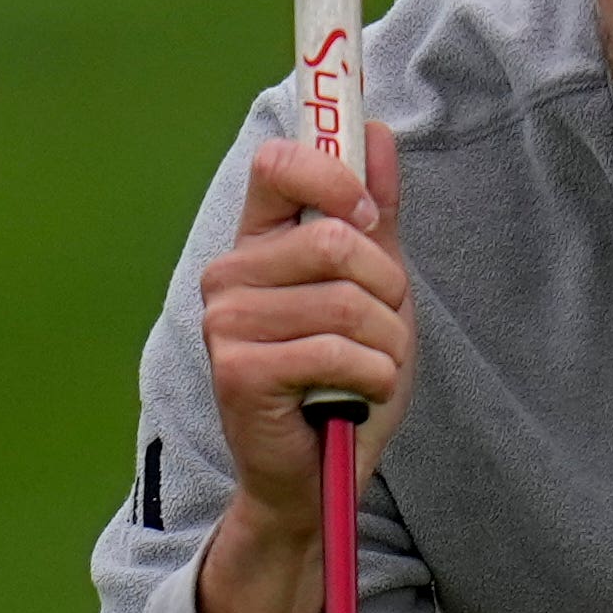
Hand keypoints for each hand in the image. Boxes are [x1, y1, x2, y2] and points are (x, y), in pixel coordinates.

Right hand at [191, 122, 410, 612]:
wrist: (321, 479)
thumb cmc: (347, 382)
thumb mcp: (378, 290)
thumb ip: (376, 215)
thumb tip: (379, 133)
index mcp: (258, 244)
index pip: (280, 164)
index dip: (334, 175)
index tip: (368, 216)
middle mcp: (230, 276)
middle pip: (334, 241)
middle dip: (386, 290)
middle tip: (380, 331)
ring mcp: (226, 323)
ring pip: (344, 300)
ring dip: (386, 344)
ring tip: (372, 373)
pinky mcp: (237, 371)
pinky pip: (334, 350)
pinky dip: (372, 378)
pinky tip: (358, 397)